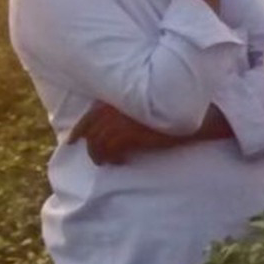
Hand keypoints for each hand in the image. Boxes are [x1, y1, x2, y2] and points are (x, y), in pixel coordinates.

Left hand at [69, 102, 184, 164]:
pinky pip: (112, 150)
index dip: (78, 130)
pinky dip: (114, 158)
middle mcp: (112, 109)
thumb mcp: (143, 107)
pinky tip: (122, 162)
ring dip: (102, 155)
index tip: (73, 141)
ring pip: (99, 143)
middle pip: (91, 132)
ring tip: (110, 163)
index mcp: (114, 100)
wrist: (190, 115)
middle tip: (96, 159)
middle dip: (90, 147)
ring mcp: (118, 121)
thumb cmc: (171, 109)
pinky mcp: (128, 134)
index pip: (89, 116)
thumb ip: (127, 112)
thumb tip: (117, 125)